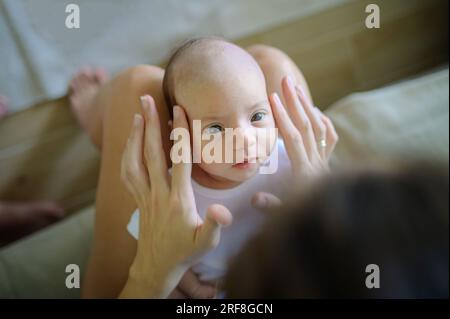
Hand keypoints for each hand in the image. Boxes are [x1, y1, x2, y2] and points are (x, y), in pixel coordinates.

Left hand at [120, 95, 231, 297]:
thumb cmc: (185, 252)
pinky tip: (131, 141)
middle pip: (152, 153)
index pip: (179, 160)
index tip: (180, 110)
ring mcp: (145, 195)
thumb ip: (215, 225)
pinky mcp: (138, 199)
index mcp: (178, 200)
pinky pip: (128, 172)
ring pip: (135, 160)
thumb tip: (222, 209)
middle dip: (150, 123)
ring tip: (138, 114)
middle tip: (147, 99)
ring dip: (135, 135)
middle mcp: (158, 193)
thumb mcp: (207, 243)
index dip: (180, 134)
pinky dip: (128, 153)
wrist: (157, 266)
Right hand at [252, 76, 338, 211]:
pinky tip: (314, 110)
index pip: (294, 139)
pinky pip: (330, 136)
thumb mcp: (285, 214)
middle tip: (285, 80)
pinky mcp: (328, 161)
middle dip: (295, 102)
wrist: (332, 216)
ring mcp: (325, 161)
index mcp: (305, 172)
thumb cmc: (305, 215)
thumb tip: (255, 199)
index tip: (272, 98)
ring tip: (295, 88)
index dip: (283, 117)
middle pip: (308, 126)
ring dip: (307, 106)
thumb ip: (271, 206)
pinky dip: (322, 120)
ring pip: (319, 127)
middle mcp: (317, 162)